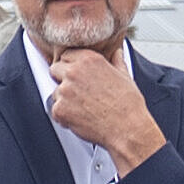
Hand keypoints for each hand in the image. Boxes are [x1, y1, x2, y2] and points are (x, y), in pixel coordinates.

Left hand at [43, 43, 164, 171]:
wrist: (127, 128)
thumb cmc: (128, 105)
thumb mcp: (124, 76)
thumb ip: (116, 62)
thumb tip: (117, 54)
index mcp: (89, 60)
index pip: (66, 55)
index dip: (71, 66)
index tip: (76, 75)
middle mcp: (74, 72)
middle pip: (55, 70)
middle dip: (62, 80)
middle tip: (77, 93)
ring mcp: (65, 91)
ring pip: (55, 92)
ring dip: (64, 100)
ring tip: (84, 109)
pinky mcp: (60, 109)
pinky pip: (55, 111)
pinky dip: (64, 117)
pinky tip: (81, 118)